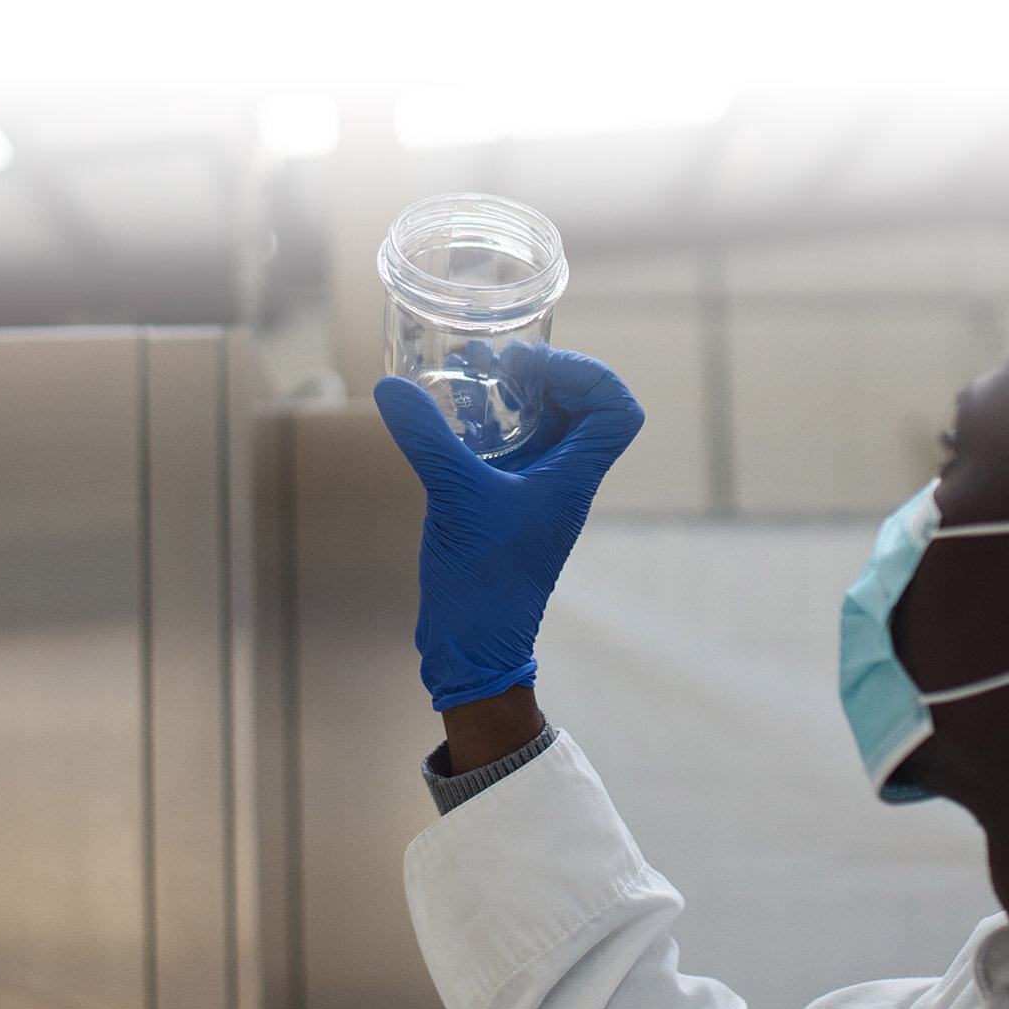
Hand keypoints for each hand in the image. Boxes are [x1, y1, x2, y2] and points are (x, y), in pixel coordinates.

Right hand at [375, 350, 644, 711]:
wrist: (474, 646)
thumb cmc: (484, 580)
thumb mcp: (455, 496)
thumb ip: (428, 438)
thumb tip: (390, 387)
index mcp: (575, 476)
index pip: (617, 411)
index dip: (589, 375)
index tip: (535, 368)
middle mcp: (563, 480)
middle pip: (581, 407)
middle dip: (545, 373)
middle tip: (501, 362)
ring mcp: (534, 493)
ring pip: (540, 426)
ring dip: (513, 394)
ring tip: (473, 368)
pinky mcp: (504, 505)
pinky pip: (507, 450)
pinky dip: (486, 423)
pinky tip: (447, 411)